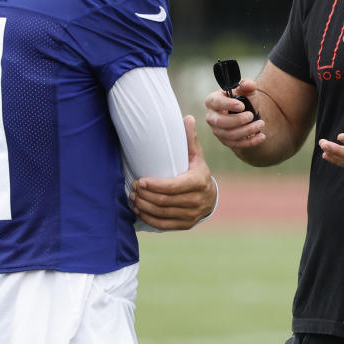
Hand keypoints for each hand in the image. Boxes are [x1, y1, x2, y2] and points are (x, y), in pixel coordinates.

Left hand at [130, 115, 217, 229]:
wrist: (210, 197)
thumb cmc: (197, 172)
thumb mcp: (196, 156)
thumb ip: (190, 139)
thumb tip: (187, 118)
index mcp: (198, 181)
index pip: (174, 186)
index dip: (155, 186)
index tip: (140, 181)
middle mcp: (197, 200)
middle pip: (165, 201)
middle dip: (146, 195)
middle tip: (133, 188)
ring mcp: (191, 215)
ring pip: (163, 213)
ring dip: (144, 206)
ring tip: (133, 197)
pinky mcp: (185, 225)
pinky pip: (164, 224)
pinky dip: (149, 218)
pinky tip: (139, 210)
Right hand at [204, 78, 265, 148]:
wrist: (247, 114)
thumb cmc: (243, 100)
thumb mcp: (247, 90)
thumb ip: (248, 85)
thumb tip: (248, 84)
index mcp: (213, 101)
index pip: (215, 103)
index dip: (227, 105)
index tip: (242, 106)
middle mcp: (211, 117)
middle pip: (220, 122)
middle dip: (237, 120)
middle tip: (251, 116)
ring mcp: (217, 130)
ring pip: (229, 135)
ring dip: (246, 131)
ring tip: (261, 124)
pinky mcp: (225, 141)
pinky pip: (236, 144)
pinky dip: (250, 141)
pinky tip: (262, 136)